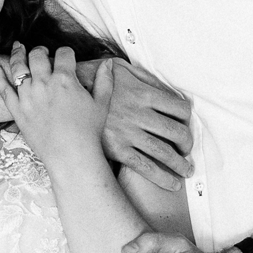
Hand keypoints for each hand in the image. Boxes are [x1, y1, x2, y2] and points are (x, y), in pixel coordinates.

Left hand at [0, 43, 108, 165]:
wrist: (71, 155)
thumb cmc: (88, 131)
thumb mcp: (102, 103)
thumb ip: (105, 80)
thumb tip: (108, 62)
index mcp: (65, 79)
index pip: (64, 53)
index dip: (67, 52)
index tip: (67, 56)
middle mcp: (44, 83)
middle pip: (38, 55)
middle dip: (41, 50)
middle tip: (42, 52)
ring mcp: (27, 96)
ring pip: (18, 67)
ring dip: (18, 54)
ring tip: (18, 48)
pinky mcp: (17, 110)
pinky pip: (3, 89)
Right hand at [99, 59, 194, 190]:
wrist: (65, 98)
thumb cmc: (94, 80)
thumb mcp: (121, 68)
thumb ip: (146, 78)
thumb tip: (167, 89)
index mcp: (143, 93)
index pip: (180, 109)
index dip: (188, 120)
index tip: (186, 126)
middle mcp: (139, 114)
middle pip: (176, 132)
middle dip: (187, 144)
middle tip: (187, 151)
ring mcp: (128, 133)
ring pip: (164, 152)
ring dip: (179, 164)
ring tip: (186, 170)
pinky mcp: (116, 149)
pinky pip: (144, 167)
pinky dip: (162, 177)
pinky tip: (172, 184)